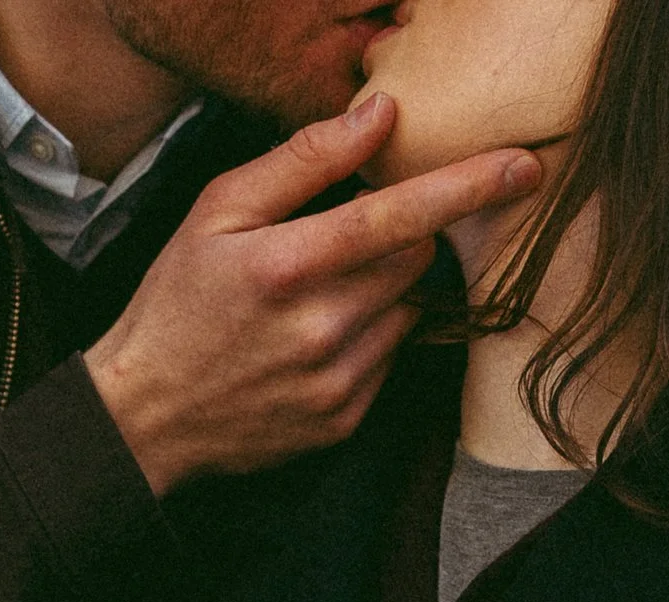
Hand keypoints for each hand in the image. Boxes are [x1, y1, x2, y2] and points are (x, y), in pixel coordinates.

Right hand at [87, 87, 543, 493]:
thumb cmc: (176, 303)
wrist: (144, 417)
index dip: (469, 186)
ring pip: (407, 310)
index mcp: (289, 265)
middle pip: (415, 258)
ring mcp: (336, 382)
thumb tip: (379, 114)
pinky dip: (368, 341)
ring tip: (319, 300)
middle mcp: (321, 328)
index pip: (400, 215)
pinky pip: (388, 360)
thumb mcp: (218, 210)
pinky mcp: (342, 421)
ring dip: (383, 292)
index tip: (524, 165)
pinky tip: (315, 344)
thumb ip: (303, 159)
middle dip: (398, 238)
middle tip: (342, 243)